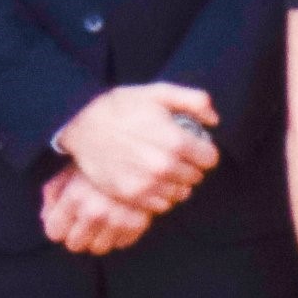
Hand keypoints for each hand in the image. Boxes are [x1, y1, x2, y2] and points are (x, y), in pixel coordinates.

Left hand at [40, 165, 154, 254]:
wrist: (140, 151)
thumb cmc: (100, 157)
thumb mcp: (70, 168)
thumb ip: (53, 193)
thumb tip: (45, 218)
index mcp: (75, 197)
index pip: (55, 233)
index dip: (57, 226)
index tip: (63, 220)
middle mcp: (95, 212)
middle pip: (75, 245)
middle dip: (76, 234)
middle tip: (83, 220)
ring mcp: (118, 220)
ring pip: (98, 248)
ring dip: (97, 238)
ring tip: (102, 221)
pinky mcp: (138, 224)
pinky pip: (121, 244)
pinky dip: (119, 235)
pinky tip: (119, 219)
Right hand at [57, 82, 221, 214]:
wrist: (82, 127)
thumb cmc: (121, 107)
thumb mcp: (158, 92)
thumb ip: (193, 101)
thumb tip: (214, 120)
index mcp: (175, 141)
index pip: (210, 159)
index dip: (203, 150)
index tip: (193, 145)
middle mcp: (164, 167)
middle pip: (196, 176)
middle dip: (190, 166)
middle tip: (174, 154)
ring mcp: (147, 185)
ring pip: (181, 193)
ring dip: (176, 182)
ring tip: (161, 167)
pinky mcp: (132, 196)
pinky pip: (161, 204)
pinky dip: (159, 194)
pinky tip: (148, 179)